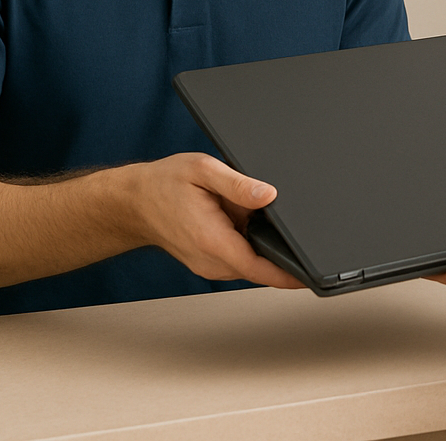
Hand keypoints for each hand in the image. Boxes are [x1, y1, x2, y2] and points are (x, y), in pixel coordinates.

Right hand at [124, 152, 303, 288]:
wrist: (134, 202)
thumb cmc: (164, 184)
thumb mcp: (203, 170)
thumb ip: (238, 184)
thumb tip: (269, 194)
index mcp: (212, 239)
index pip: (259, 269)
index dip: (288, 274)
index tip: (311, 275)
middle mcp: (211, 260)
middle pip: (260, 267)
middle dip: (281, 251)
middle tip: (295, 226)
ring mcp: (209, 265)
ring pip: (250, 263)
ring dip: (262, 246)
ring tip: (258, 216)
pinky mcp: (209, 262)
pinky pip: (239, 259)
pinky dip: (250, 245)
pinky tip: (246, 223)